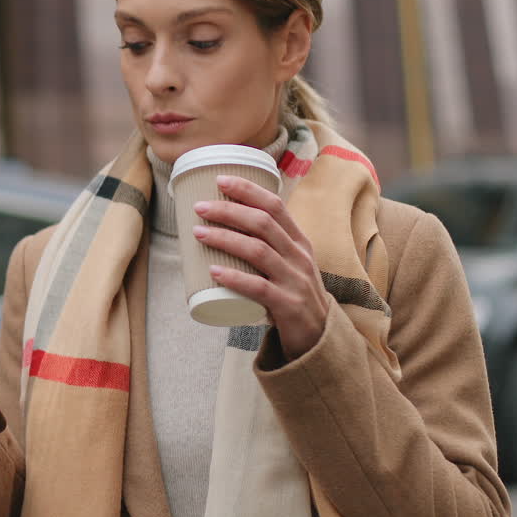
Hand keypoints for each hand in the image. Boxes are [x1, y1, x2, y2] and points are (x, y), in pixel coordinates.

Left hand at [191, 175, 330, 359]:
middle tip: (200, 207)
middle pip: (263, 224)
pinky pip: (259, 288)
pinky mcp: (289, 306)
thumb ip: (265, 244)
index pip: (275, 206)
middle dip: (229, 211)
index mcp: (298, 241)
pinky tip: (214, 271)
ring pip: (258, 251)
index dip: (248, 190)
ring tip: (198, 232)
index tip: (220, 180)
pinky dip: (235, 278)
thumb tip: (222, 222)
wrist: (318, 336)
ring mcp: (295, 281)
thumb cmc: (292, 293)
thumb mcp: (287, 263)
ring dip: (225, 238)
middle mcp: (299, 256)